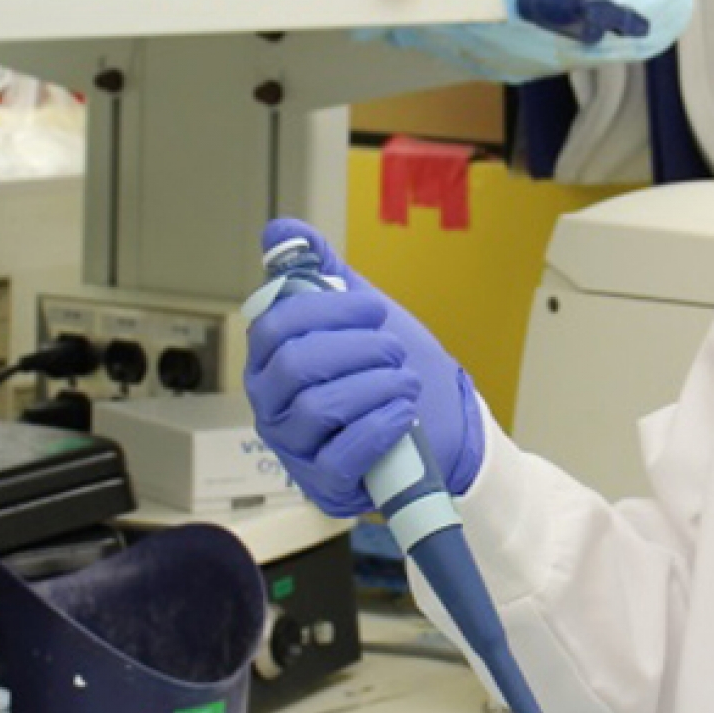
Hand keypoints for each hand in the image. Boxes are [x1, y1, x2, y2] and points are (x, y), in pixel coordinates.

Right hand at [242, 217, 481, 516]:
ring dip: (374, 386)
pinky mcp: (325, 483)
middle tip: (393, 348)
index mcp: (271, 359)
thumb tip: (278, 229)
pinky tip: (403, 412)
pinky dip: (377, 427)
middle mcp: (273, 405)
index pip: (273, 326)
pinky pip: (340, 455)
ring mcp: (295, 447)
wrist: (442, 425)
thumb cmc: (390, 370)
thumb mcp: (358, 314)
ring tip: (405, 381)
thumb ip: (319, 272)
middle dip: (354, 350)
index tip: (373, 308)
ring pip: (318, 408)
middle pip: (293, 367)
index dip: (326, 311)